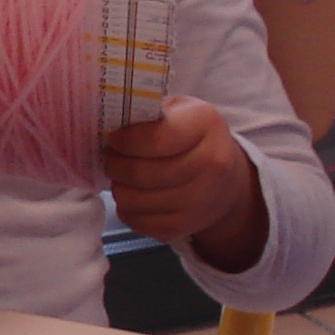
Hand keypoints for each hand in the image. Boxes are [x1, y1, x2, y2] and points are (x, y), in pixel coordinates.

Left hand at [105, 95, 265, 270]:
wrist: (226, 176)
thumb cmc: (191, 136)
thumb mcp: (177, 109)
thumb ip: (148, 111)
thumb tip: (108, 122)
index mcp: (205, 124)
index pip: (156, 139)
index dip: (125, 141)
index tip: (113, 139)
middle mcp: (212, 162)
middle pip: (143, 173)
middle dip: (115, 165)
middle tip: (110, 159)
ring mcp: (203, 198)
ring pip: (138, 200)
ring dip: (119, 189)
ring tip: (119, 177)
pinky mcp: (190, 225)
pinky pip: (143, 223)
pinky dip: (128, 212)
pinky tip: (130, 198)